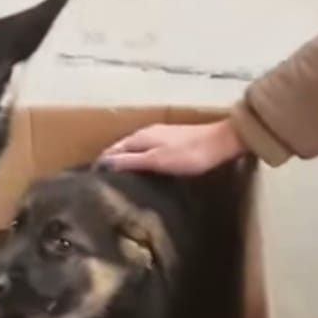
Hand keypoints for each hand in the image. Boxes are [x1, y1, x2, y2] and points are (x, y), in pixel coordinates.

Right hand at [98, 119, 247, 174]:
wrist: (222, 142)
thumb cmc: (189, 154)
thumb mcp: (156, 161)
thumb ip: (130, 161)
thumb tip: (103, 163)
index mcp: (139, 137)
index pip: (112, 150)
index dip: (103, 164)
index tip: (95, 181)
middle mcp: (147, 133)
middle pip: (123, 149)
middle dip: (113, 162)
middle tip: (108, 184)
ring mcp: (161, 135)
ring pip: (136, 149)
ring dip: (128, 161)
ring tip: (124, 180)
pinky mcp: (173, 140)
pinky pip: (149, 150)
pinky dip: (142, 160)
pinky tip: (147, 171)